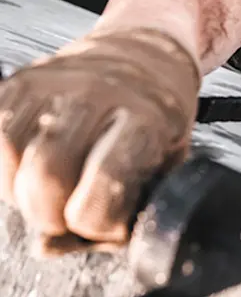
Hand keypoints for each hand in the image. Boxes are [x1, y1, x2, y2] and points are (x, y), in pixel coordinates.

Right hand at [0, 28, 199, 253]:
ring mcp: (58, 83)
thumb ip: (123, 210)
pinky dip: (8, 166)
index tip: (104, 220)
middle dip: (53, 216)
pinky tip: (34, 164)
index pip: (105, 186)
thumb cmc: (159, 113)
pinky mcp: (23, 81)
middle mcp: (101, 92)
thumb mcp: (168, 162)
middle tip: (69, 212)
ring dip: (27, 193)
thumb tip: (51, 245)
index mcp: (148, 115)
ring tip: (55, 185)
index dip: (97, 222)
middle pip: (48, 179)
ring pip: (15, 163)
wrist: (147, 51)